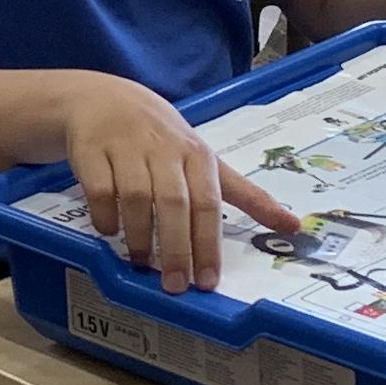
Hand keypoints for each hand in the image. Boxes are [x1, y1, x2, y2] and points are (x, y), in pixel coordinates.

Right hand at [51, 73, 295, 293]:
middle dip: (176, 248)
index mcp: (197, 154)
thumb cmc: (163, 139)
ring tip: (142, 263)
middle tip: (176, 285)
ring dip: (139, 235)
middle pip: (173, 202)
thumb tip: (294, 226)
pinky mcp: (91, 149)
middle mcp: (163, 148)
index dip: (208, 244)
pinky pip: (99, 188)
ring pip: (135, 196)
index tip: (208, 281)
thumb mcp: (206, 161)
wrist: (105, 99)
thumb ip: (247, 196)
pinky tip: (109, 231)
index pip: (208, 202)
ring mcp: (126, 146)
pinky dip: (105, 214)